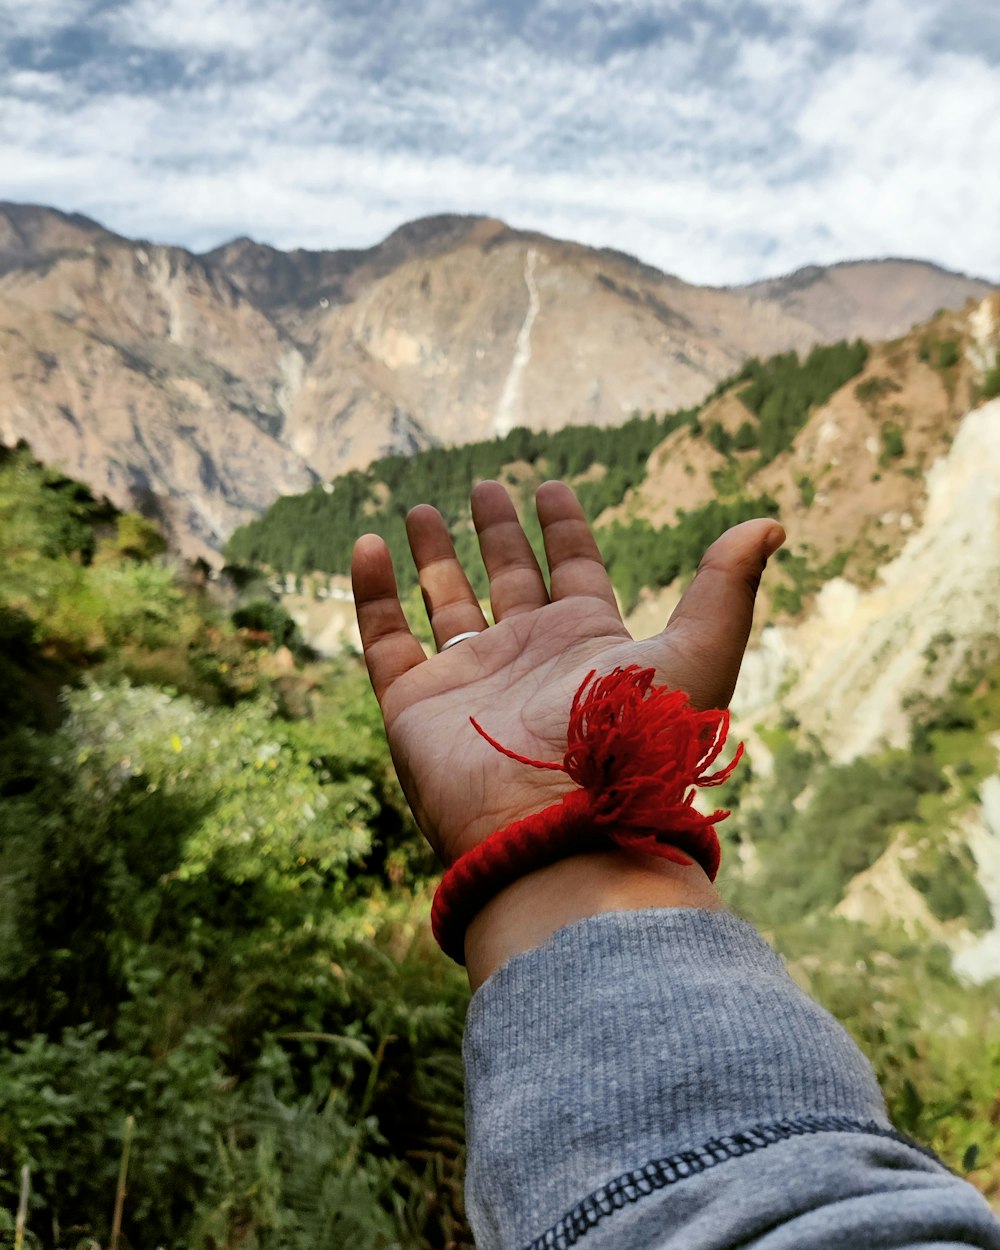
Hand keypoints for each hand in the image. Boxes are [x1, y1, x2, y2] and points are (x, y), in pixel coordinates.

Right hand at [351, 479, 783, 870]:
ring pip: (445, 603)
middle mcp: (528, 657)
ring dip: (434, 555)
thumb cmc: (631, 748)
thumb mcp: (696, 656)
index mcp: (588, 643)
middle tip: (485, 487)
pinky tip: (368, 546)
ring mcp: (469, 680)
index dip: (564, 529)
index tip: (552, 489)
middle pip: (509, 579)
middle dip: (498, 532)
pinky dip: (372, 592)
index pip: (575, 570)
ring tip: (423, 508)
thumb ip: (726, 589)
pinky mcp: (415, 704)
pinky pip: (385, 637)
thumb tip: (770, 525)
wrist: (559, 831)